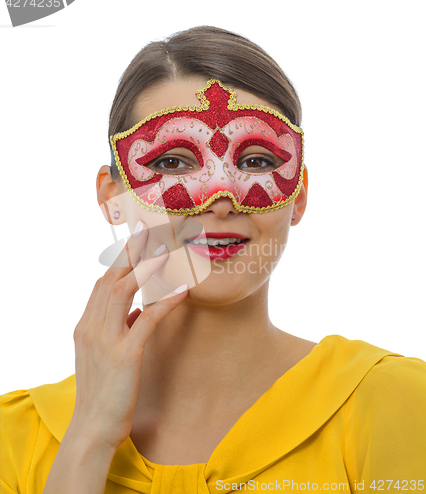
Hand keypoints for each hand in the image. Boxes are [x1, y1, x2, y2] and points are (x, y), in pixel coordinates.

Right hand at [69, 221, 187, 450]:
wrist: (92, 428)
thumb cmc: (103, 391)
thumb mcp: (105, 354)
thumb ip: (117, 329)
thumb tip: (136, 310)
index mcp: (87, 324)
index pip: (103, 282)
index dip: (120, 260)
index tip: (136, 241)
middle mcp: (92, 326)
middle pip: (111, 278)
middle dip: (130, 252)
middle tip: (147, 229)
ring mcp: (105, 339)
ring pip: (123, 291)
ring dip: (144, 268)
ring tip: (165, 249)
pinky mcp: (123, 355)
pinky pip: (145, 320)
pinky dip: (164, 302)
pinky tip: (182, 290)